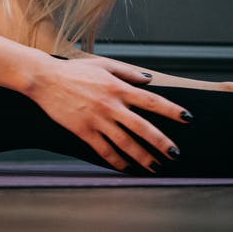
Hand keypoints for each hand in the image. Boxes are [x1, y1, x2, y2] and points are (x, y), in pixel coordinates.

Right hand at [24, 55, 190, 172]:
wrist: (45, 79)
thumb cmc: (75, 70)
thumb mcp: (103, 64)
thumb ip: (128, 72)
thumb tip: (149, 80)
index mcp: (118, 87)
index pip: (151, 101)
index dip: (171, 110)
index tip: (187, 118)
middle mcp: (110, 105)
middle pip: (142, 128)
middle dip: (161, 143)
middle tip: (175, 154)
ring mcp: (97, 120)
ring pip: (125, 144)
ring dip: (142, 157)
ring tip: (155, 166)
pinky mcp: (83, 131)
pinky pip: (104, 150)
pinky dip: (117, 161)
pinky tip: (127, 167)